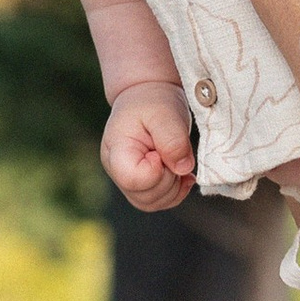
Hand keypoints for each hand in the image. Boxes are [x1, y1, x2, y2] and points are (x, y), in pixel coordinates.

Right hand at [102, 83, 195, 208]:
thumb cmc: (153, 101)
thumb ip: (173, 140)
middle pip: (144, 197)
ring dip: (174, 189)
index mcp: (116, 151)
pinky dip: (176, 192)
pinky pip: (159, 202)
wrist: (148, 97)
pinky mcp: (142, 185)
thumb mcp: (165, 113)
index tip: (160, 151)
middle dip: (169, 180)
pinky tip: (183, 174)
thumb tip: (183, 169)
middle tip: (173, 153)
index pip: (134, 179)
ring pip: (152, 203)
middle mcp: (117, 170)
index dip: (157, 171)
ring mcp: (128, 181)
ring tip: (178, 162)